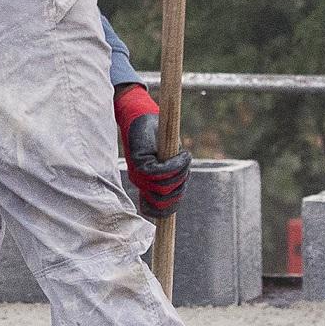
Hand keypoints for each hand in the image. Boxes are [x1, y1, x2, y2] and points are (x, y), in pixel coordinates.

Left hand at [115, 83, 190, 215]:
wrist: (139, 115)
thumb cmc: (155, 136)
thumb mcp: (166, 159)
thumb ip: (171, 176)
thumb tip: (177, 192)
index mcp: (145, 184)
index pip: (156, 209)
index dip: (169, 209)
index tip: (179, 198)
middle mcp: (140, 181)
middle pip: (165, 200)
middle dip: (180, 188)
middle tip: (186, 169)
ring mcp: (139, 173)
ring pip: (164, 186)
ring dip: (180, 173)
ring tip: (184, 157)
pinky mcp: (140, 161)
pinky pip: (162, 171)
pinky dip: (177, 164)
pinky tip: (183, 154)